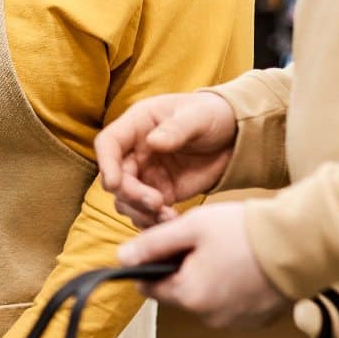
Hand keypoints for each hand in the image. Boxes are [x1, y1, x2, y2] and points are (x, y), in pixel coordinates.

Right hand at [95, 91, 237, 228]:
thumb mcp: (199, 117)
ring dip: (141, 213)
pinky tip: (173, 222)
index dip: (106, 164)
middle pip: (116, 178)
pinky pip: (146, 212)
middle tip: (157, 204)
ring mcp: (146, 175)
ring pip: (126, 200)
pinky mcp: (161, 193)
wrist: (233, 135)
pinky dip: (154, 222)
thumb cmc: (211, 115)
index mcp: (137, 124)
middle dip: (131, 195)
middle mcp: (135, 151)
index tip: (115, 184)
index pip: (108, 143)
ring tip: (169, 217)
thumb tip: (153, 143)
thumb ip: (177, 129)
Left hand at [117, 203, 287, 327]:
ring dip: (207, 279)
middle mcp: (208, 317)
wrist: (299, 244)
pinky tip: (244, 267)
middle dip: (183, 269)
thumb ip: (152, 244)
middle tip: (203, 243)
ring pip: (204, 299)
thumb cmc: (243, 232)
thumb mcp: (191, 227)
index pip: (150, 287)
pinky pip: (230, 305)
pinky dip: (231, 290)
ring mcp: (234, 323)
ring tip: (228, 252)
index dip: (152, 265)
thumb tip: (121, 258)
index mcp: (188, 295)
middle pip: (178, 293)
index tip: (166, 246)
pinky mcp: (256, 322)